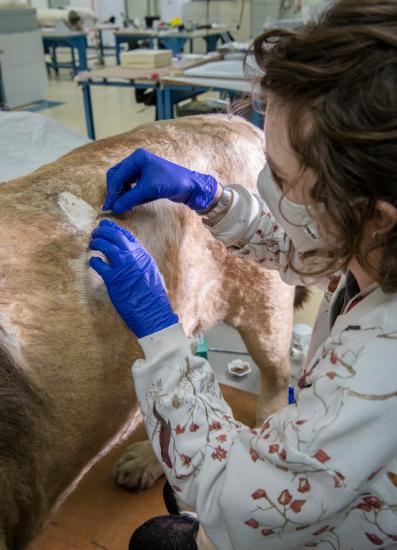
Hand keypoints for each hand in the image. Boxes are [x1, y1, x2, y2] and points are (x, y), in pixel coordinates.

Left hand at [89, 220, 178, 338]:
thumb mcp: (151, 273)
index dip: (115, 228)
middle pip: (115, 236)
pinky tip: (92, 261)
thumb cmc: (153, 296)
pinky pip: (99, 264)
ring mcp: (123, 267)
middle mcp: (133, 258)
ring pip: (106, 246)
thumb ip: (140, 262)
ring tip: (92, 243)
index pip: (127, 236)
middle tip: (96, 232)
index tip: (107, 225)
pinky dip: (94, 260)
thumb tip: (131, 257)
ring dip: (97, 242)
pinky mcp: (114, 279)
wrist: (153, 311)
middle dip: (104, 231)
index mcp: (143, 255)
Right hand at [103, 148, 218, 213]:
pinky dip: (128, 195)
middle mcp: (137, 161)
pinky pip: (131, 186)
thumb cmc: (172, 182)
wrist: (190, 185)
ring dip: (121, 194)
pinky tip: (129, 203)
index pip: (117, 175)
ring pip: (123, 182)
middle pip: (117, 176)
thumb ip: (130, 198)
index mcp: (136, 158)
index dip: (112, 192)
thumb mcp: (148, 190)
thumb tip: (115, 208)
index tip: (108, 206)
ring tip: (121, 206)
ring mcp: (141, 169)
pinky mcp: (145, 178)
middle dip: (114, 192)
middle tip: (112, 207)